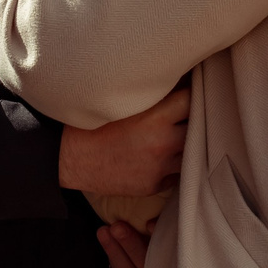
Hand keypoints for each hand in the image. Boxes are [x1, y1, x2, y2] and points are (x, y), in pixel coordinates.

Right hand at [58, 87, 188, 195]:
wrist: (70, 160)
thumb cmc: (92, 125)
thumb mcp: (122, 103)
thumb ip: (151, 96)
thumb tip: (174, 82)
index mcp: (156, 118)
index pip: (192, 99)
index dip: (191, 93)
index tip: (189, 90)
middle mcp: (163, 143)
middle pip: (197, 126)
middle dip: (191, 119)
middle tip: (183, 113)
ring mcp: (160, 167)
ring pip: (190, 153)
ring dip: (184, 144)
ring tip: (171, 136)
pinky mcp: (154, 185)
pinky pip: (175, 173)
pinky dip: (171, 165)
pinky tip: (157, 156)